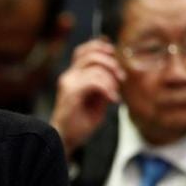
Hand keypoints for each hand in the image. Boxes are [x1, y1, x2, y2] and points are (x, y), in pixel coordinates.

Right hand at [50, 39, 125, 157]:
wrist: (64, 138)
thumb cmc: (80, 122)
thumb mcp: (97, 99)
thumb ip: (103, 83)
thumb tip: (116, 70)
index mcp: (73, 75)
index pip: (83, 50)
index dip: (99, 46)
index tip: (114, 54)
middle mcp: (68, 76)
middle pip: (91, 54)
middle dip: (111, 63)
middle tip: (121, 78)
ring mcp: (68, 83)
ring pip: (95, 67)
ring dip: (111, 79)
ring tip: (115, 93)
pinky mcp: (71, 92)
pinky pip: (94, 81)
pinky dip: (107, 89)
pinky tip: (112, 100)